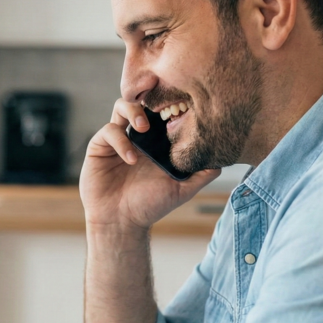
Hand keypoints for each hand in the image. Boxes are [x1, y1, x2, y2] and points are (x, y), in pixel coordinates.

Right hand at [79, 98, 219, 230]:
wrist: (121, 222)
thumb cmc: (150, 206)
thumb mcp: (183, 189)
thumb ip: (202, 174)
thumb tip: (223, 158)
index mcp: (156, 141)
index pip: (163, 111)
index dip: (171, 104)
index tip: (182, 106)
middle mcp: (137, 136)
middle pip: (143, 101)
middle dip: (152, 99)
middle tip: (162, 111)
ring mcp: (118, 139)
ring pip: (122, 106)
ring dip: (134, 111)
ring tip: (143, 128)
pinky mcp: (100, 146)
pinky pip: (109, 131)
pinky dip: (121, 141)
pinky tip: (131, 159)